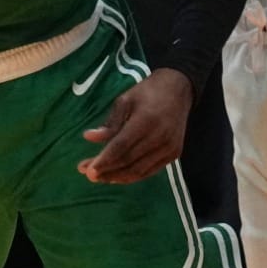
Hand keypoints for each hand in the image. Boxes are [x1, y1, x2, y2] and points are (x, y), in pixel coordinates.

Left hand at [78, 67, 192, 183]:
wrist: (178, 89)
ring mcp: (169, 147)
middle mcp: (159, 137)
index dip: (104, 161)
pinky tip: (118, 176)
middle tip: (88, 175)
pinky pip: (150, 171)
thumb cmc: (147, 92)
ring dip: (117, 177)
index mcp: (145, 121)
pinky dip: (133, 176)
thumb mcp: (125, 101)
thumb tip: (88, 137)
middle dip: (107, 171)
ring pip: (139, 170)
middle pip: (128, 161)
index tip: (88, 171)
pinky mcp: (174, 153)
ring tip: (100, 178)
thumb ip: (110, 123)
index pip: (121, 147)